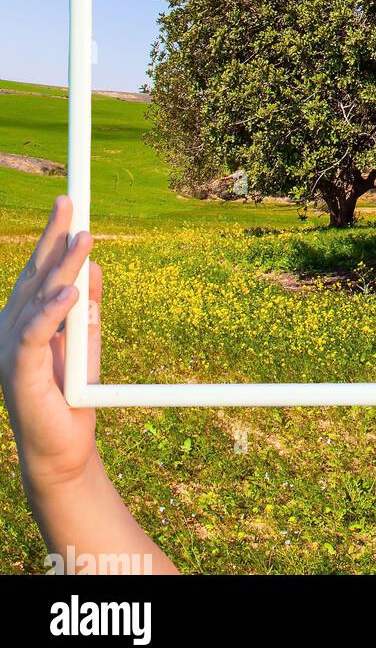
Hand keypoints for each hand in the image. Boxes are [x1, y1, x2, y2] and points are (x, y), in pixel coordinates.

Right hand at [0, 195, 99, 489]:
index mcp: (25, 316)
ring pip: (38, 297)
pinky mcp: (18, 370)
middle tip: (70, 201)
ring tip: (85, 238)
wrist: (64, 446)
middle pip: (35, 273)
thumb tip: (93, 266)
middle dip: (53, 235)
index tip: (68, 201)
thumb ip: (87, 304)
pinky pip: (35, 334)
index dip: (53, 235)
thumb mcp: (87, 338)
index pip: (40, 268)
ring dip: (62, 267)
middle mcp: (11, 326)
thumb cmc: (73, 392)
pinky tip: (70, 292)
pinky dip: (52, 311)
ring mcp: (10, 347)